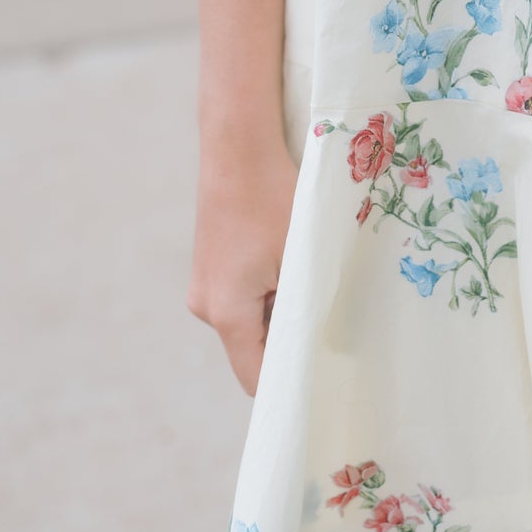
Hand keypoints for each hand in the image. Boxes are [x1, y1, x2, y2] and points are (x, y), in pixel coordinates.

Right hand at [187, 144, 298, 394]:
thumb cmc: (272, 198)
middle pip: (253, 350)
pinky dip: (267, 292)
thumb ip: (305, 308)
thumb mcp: (299, 257)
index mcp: (227, 313)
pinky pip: (242, 300)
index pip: (256, 378)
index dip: (287, 383)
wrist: (237, 147)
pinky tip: (285, 260)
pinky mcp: (209, 270)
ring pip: (250, 323)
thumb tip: (320, 346)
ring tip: (304, 275)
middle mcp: (206, 308)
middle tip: (326, 319)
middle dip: (288, 339)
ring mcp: (204, 288)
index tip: (320, 382)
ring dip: (279, 311)